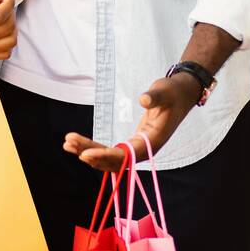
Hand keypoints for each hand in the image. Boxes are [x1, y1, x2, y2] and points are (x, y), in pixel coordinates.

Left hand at [63, 72, 203, 172]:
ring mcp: (139, 147)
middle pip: (114, 159)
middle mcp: (146, 149)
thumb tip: (144, 99)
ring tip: (67, 143)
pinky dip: (94, 148)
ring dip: (88, 152)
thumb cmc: (174, 92)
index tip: (85, 154)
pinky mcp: (133, 143)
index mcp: (154, 140)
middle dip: (90, 152)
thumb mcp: (164, 91)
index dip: (106, 156)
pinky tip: (77, 145)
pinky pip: (112, 151)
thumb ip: (154, 97)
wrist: (183, 93)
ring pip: (110, 158)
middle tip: (68, 142)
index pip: (126, 155)